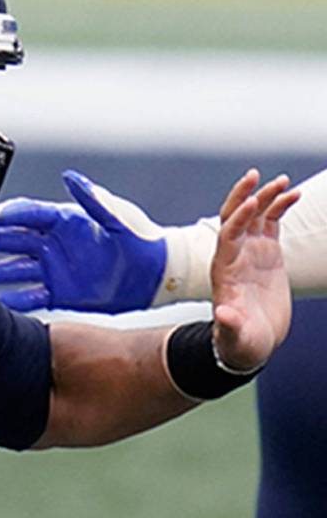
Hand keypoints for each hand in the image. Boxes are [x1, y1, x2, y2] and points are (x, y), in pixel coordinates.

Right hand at [0, 170, 166, 312]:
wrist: (157, 275)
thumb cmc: (140, 239)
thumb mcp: (117, 218)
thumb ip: (93, 200)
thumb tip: (71, 177)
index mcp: (64, 220)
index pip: (28, 214)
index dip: (8, 215)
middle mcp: (53, 244)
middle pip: (14, 242)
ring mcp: (53, 269)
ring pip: (15, 270)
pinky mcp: (59, 293)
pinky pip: (30, 296)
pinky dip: (13, 300)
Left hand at [211, 170, 299, 370]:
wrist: (249, 342)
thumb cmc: (238, 341)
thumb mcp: (234, 335)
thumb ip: (229, 324)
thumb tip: (223, 314)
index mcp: (224, 269)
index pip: (227, 236)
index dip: (237, 219)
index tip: (252, 202)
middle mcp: (233, 255)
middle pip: (234, 217)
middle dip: (243, 196)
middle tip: (255, 175)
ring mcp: (250, 251)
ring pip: (255, 216)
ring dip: (266, 197)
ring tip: (283, 181)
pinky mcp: (266, 253)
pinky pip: (271, 223)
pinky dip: (280, 207)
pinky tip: (294, 194)